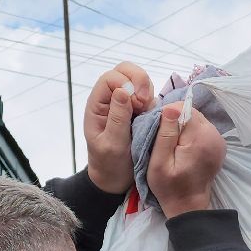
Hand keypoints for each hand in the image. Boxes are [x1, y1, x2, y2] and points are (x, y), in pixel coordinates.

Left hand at [84, 61, 153, 194]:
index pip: (110, 78)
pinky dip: (153, 100)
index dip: (126, 84)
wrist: (115, 180)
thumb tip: (123, 91)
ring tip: (148, 110)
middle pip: (124, 70)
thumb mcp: (112, 145)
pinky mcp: (138, 110)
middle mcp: (110, 100)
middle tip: (145, 102)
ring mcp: (125, 103)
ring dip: (148, 90)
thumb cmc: (109, 164)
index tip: (137, 105)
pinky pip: (148, 93)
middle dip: (139, 80)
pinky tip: (153, 115)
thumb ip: (117, 118)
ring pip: (138, 79)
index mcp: (97, 106)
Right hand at [146, 102, 226, 215]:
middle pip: (192, 113)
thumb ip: (165, 134)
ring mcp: (219, 140)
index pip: (184, 108)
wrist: (188, 205)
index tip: (159, 130)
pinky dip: (190, 133)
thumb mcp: (159, 162)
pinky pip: (202, 128)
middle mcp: (214, 136)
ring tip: (173, 144)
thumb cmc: (169, 187)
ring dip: (183, 127)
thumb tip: (171, 108)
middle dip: (177, 120)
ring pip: (197, 119)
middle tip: (164, 139)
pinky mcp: (218, 144)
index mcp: (200, 138)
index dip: (168, 115)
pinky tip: (182, 148)